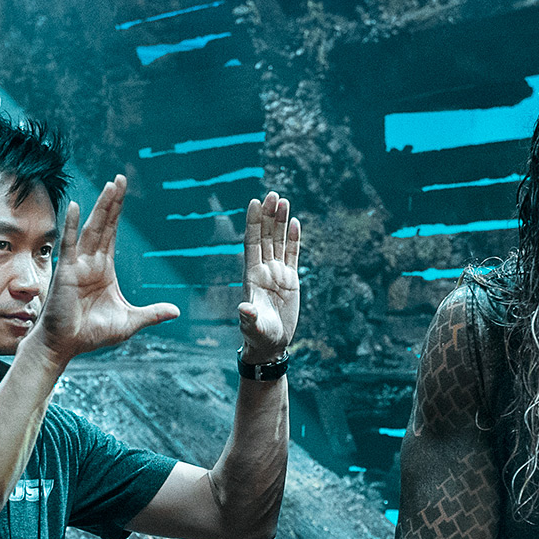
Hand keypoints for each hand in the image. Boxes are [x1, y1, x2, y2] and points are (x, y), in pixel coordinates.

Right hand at [36, 177, 177, 363]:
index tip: (123, 190)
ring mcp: (78, 265)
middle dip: (112, 202)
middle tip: (120, 178)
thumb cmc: (92, 334)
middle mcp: (91, 262)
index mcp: (104, 269)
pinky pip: (70, 244)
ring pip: (92, 230)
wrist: (66, 345)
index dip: (118, 212)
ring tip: (110, 187)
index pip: (112, 234)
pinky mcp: (67, 272)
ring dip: (101, 208)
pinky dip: (73, 225)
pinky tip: (76, 206)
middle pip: (104, 225)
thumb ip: (152, 314)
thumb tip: (177, 311)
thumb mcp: (129, 322)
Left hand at [237, 192, 302, 359]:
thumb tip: (244, 308)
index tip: (255, 202)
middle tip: (273, 194)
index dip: (253, 223)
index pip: (252, 242)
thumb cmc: (258, 336)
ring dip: (280, 222)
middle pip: (265, 236)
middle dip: (268, 216)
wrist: (270, 345)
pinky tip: (295, 222)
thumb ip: (249, 317)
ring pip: (278, 241)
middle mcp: (264, 270)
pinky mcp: (290, 280)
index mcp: (252, 275)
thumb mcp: (253, 327)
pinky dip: (293, 239)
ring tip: (283, 201)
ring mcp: (277, 273)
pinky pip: (292, 255)